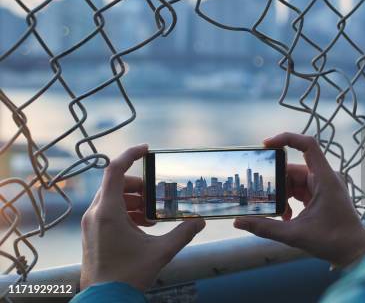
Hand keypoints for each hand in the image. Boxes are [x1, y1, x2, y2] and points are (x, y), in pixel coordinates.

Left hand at [80, 144, 205, 290]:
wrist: (105, 299)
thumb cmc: (128, 275)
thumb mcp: (161, 251)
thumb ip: (183, 232)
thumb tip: (200, 221)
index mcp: (108, 211)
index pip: (114, 169)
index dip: (130, 154)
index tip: (147, 149)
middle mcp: (95, 213)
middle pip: (116, 184)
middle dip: (139, 186)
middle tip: (157, 195)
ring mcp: (91, 223)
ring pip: (112, 198)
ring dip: (134, 200)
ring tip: (152, 215)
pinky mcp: (92, 233)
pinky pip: (108, 211)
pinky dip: (126, 211)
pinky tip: (143, 227)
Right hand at [233, 133, 364, 267]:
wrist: (353, 252)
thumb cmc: (333, 241)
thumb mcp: (295, 234)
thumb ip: (265, 227)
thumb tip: (238, 222)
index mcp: (324, 178)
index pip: (308, 145)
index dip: (286, 138)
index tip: (265, 145)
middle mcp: (325, 177)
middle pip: (293, 169)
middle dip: (277, 184)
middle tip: (263, 199)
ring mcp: (323, 186)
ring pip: (294, 181)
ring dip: (282, 196)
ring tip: (277, 214)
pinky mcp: (320, 195)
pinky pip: (299, 190)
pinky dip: (289, 201)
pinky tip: (285, 217)